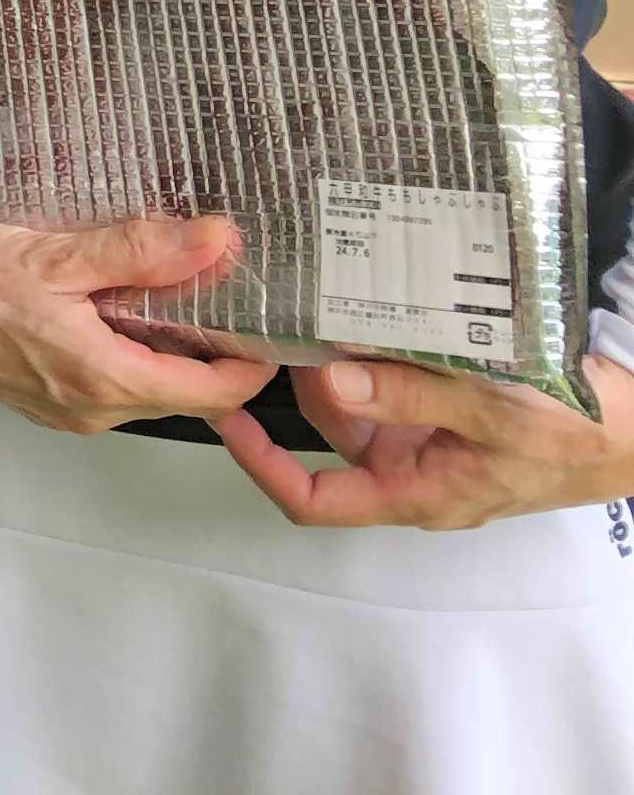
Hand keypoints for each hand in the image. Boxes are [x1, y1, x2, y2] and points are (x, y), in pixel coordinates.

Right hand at [0, 216, 279, 432]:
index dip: (253, 357)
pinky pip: (113, 386)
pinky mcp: (47, 402)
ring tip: (158, 288)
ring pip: (151, 389)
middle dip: (211, 346)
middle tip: (212, 286)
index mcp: (104, 379)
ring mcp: (69, 413)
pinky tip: (107, 306)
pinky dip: (129, 352)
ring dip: (167, 348)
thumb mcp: (57, 254)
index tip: (261, 312)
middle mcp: (94, 410)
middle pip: (189, 393)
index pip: (220, 392)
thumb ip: (142, 251)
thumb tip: (218, 242)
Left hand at [217, 347, 633, 529]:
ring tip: (317, 302)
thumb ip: (412, 396)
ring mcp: (431, 441)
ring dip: (340, 358)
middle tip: (278, 321)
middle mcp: (413, 471)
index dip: (261, 464)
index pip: (315, 500)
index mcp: (415, 492)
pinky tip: (368, 309)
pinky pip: (395, 384)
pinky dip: (378, 352)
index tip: (227, 415)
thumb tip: (330, 384)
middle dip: (304, 381)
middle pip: (329, 434)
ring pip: (359, 400)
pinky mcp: (449, 413)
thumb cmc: (574, 433)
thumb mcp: (493, 414)